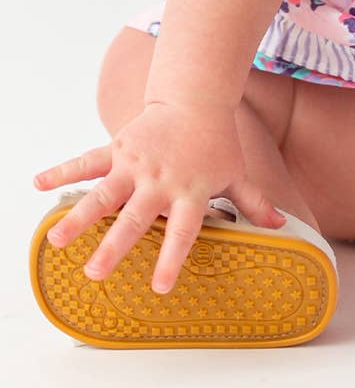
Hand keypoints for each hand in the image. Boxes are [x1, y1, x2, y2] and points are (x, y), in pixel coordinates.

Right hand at [32, 101, 285, 293]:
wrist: (196, 99)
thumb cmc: (217, 142)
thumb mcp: (236, 173)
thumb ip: (253, 202)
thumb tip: (282, 226)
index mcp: (191, 191)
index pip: (184, 231)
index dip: (173, 259)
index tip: (160, 288)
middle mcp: (160, 181)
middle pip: (136, 218)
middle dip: (114, 246)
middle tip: (95, 273)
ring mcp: (136, 165)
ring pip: (104, 193)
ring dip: (79, 216)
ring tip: (55, 240)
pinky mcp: (118, 148)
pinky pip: (87, 161)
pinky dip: (62, 171)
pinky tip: (38, 183)